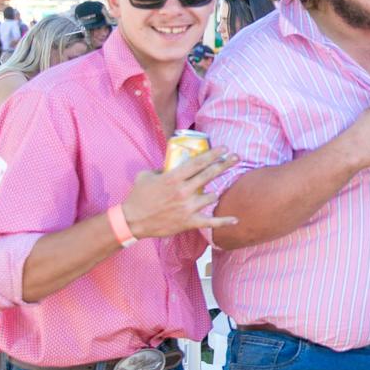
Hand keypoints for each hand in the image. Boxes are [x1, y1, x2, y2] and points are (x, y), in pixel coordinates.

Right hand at [121, 147, 239, 238]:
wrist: (132, 221)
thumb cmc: (138, 197)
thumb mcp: (146, 176)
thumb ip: (160, 169)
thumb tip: (172, 164)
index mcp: (173, 178)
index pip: (198, 162)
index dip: (213, 154)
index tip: (225, 148)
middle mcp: (183, 191)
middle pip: (209, 174)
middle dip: (225, 164)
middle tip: (236, 157)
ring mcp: (188, 207)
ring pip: (212, 196)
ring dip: (213, 193)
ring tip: (212, 193)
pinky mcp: (189, 222)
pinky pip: (211, 222)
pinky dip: (224, 221)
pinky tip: (236, 219)